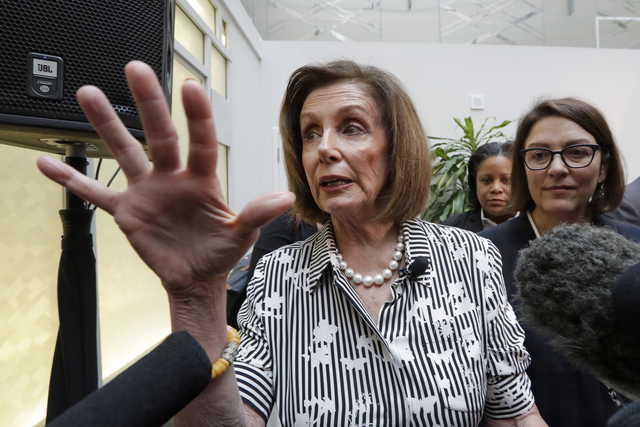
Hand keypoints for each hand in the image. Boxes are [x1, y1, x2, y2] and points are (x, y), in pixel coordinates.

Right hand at [37, 61, 292, 296]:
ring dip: (106, 125)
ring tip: (88, 93)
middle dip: (149, 103)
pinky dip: (72, 179)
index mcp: (202, 180)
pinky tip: (47, 163)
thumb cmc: (220, 253)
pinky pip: (95, 192)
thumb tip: (284, 197)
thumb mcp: (241, 236)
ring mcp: (147, 191)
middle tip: (136, 69)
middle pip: (159, 135)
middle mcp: (172, 178)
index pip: (201, 142)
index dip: (197, 116)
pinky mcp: (127, 211)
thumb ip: (256, 215)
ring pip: (124, 152)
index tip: (192, 86)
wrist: (195, 277)